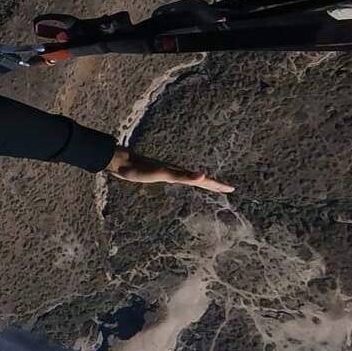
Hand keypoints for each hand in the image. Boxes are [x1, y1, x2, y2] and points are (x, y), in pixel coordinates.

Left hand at [106, 147, 232, 193]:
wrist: (120, 161)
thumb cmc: (139, 169)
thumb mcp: (161, 174)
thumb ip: (181, 176)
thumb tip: (202, 176)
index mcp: (178, 172)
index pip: (202, 180)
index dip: (216, 185)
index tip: (231, 189)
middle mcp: (175, 171)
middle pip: (199, 179)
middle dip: (214, 184)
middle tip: (228, 189)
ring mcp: (168, 171)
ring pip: (190, 177)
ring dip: (203, 182)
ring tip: (211, 185)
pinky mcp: (159, 173)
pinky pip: (180, 178)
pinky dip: (188, 180)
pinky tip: (186, 181)